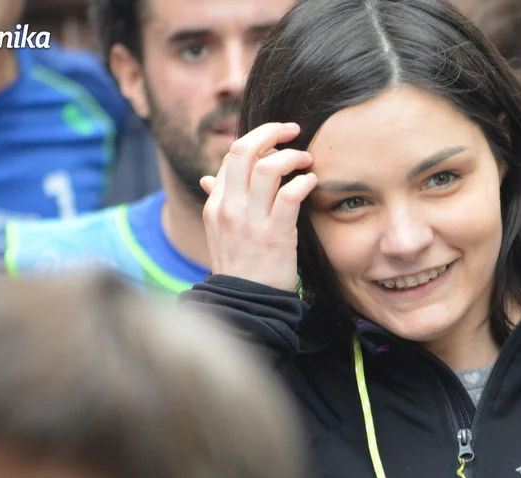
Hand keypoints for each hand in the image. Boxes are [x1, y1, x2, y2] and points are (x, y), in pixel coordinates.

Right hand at [201, 122, 316, 291]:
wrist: (244, 303)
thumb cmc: (239, 266)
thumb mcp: (219, 232)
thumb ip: (218, 202)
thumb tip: (208, 178)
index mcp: (216, 203)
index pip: (232, 156)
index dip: (257, 140)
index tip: (277, 139)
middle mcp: (229, 207)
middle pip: (244, 150)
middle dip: (271, 132)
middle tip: (293, 131)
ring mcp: (251, 221)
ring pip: (268, 167)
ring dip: (292, 156)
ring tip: (306, 159)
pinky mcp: (275, 235)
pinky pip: (290, 195)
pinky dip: (304, 181)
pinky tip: (312, 182)